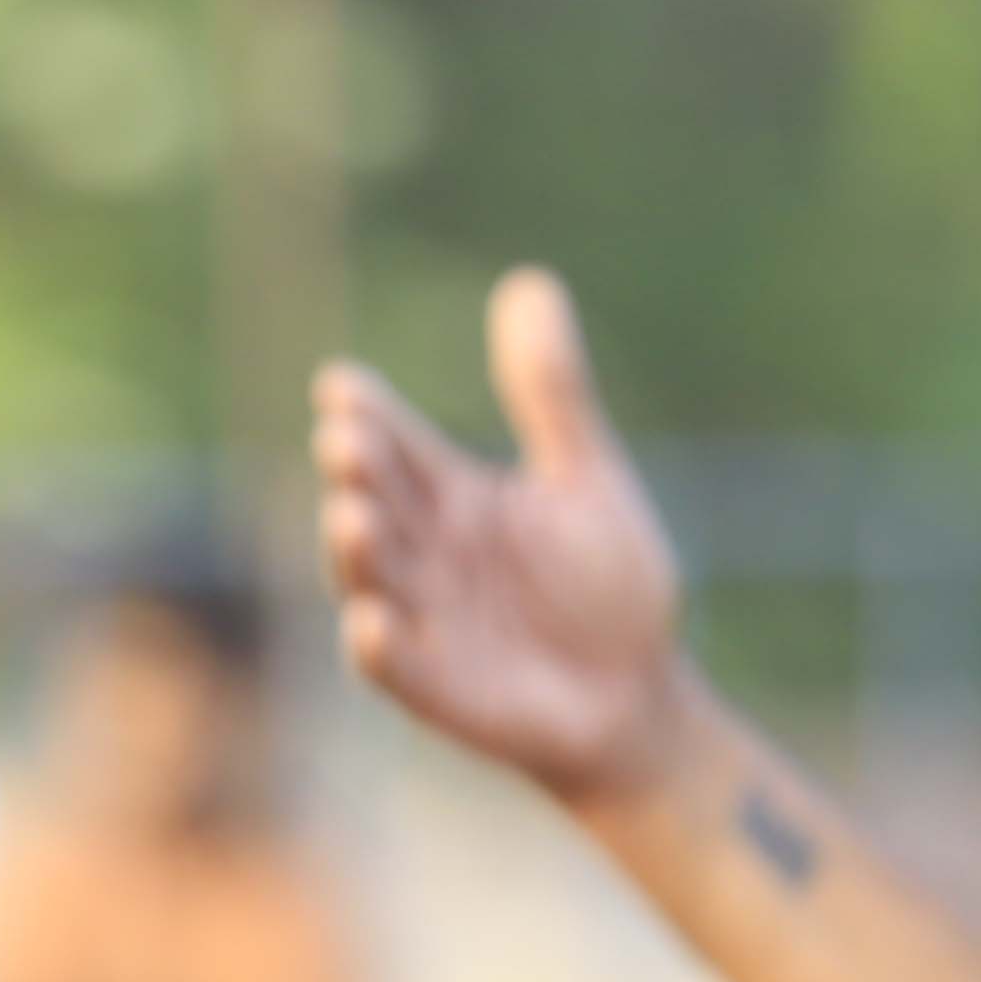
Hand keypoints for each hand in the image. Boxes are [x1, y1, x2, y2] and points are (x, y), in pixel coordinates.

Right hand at [312, 267, 697, 808]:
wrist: (641, 700)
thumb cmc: (607, 590)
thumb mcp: (584, 478)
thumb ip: (550, 393)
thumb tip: (529, 281)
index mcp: (453, 499)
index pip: (399, 447)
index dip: (369, 417)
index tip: (340, 383)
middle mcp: (426, 557)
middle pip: (379, 505)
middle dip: (360, 476)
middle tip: (345, 437)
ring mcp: (426, 623)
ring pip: (374, 581)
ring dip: (357, 553)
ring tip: (351, 515)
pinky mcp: (440, 691)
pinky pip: (398, 668)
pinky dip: (379, 649)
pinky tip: (367, 622)